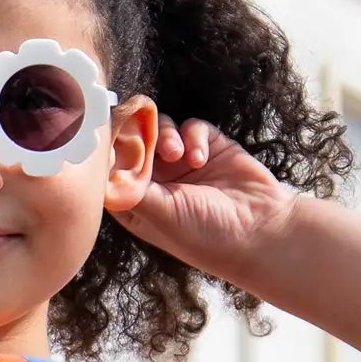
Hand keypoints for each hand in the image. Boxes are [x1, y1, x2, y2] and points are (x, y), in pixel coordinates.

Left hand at [117, 117, 300, 282]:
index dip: (108, 154)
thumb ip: (130, 188)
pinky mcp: (208, 146)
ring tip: (177, 154)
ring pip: (159, 130)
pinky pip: (191, 126)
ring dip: (165, 136)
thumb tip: (100, 167)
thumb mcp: (160, 214)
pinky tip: (200, 157)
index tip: (110, 140)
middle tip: (142, 135)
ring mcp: (181, 163)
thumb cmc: (206, 235)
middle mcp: (156, 182)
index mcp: (137, 204)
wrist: (260, 230)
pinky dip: (193, 136)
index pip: (110, 172)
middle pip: (133, 144)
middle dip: (136, 137)